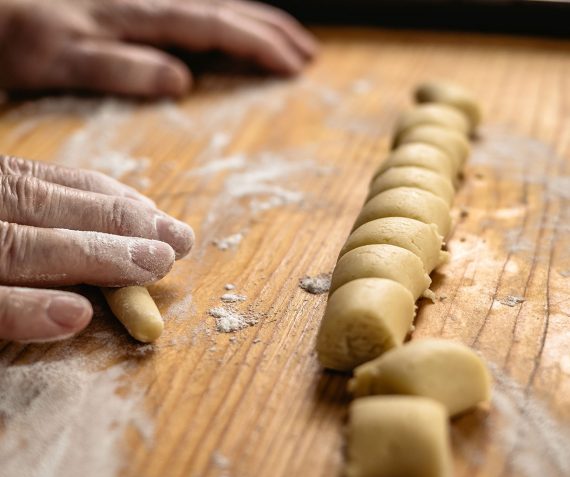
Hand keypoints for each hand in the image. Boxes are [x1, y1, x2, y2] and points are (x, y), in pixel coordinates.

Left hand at [0, 0, 316, 96]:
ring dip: (255, 21)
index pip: (215, 27)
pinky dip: (224, 19)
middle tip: (308, 56)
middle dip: (270, 32)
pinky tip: (231, 27)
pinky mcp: (136, 5)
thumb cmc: (17, 35)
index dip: (259, 45)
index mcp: (138, 14)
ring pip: (214, 4)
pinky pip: (195, 9)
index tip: (296, 66)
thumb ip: (120, 68)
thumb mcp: (61, 58)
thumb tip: (181, 81)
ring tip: (287, 40)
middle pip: (225, 9)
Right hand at [0, 155, 194, 341]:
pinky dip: (27, 310)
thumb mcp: (0, 217)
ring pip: (19, 248)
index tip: (154, 211)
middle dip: (117, 221)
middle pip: (39, 206)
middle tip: (179, 239)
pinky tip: (79, 315)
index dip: (104, 196)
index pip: (41, 183)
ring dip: (95, 255)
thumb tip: (124, 217)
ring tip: (157, 264)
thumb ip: (32, 215)